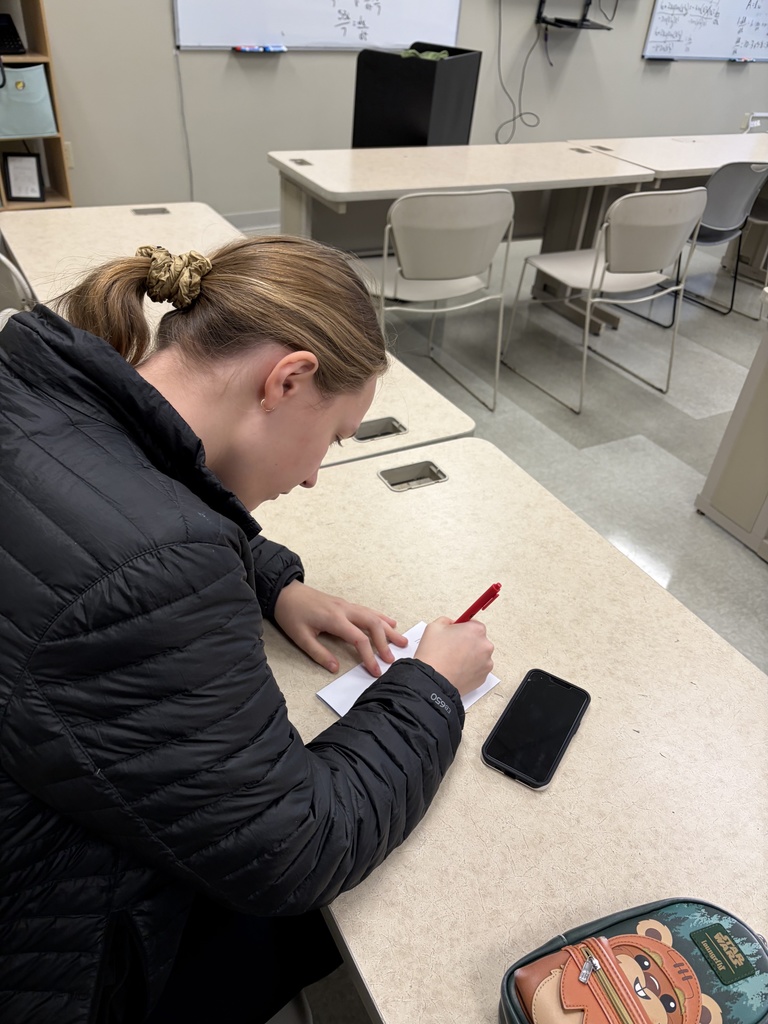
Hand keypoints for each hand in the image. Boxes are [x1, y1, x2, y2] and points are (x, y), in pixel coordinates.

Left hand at [274, 581, 407, 676]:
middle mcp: (344, 610)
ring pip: (373, 615)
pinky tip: (390, 623)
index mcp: (334, 619)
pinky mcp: (344, 603)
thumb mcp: (300, 637)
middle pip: (372, 624)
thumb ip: (319, 653)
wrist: (285, 592)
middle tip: (392, 659)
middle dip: (385, 642)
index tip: (376, 671)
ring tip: (402, 641)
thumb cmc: (291, 614)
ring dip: (388, 629)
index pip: (359, 639)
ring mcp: (346, 605)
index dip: (370, 656)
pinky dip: (381, 617)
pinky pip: (368, 610)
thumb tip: (335, 669)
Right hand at [414, 617, 493, 696]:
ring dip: (470, 656)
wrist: (432, 681)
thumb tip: (452, 625)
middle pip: (478, 640)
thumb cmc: (433, 655)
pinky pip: (478, 669)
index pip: (474, 624)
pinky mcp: (483, 677)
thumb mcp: (434, 627)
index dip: (463, 628)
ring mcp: (486, 662)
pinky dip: (470, 669)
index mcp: (476, 630)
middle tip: (452, 649)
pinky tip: (457, 670)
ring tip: (453, 662)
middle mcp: (485, 645)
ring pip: (479, 656)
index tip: (457, 633)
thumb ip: (447, 621)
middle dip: (467, 643)